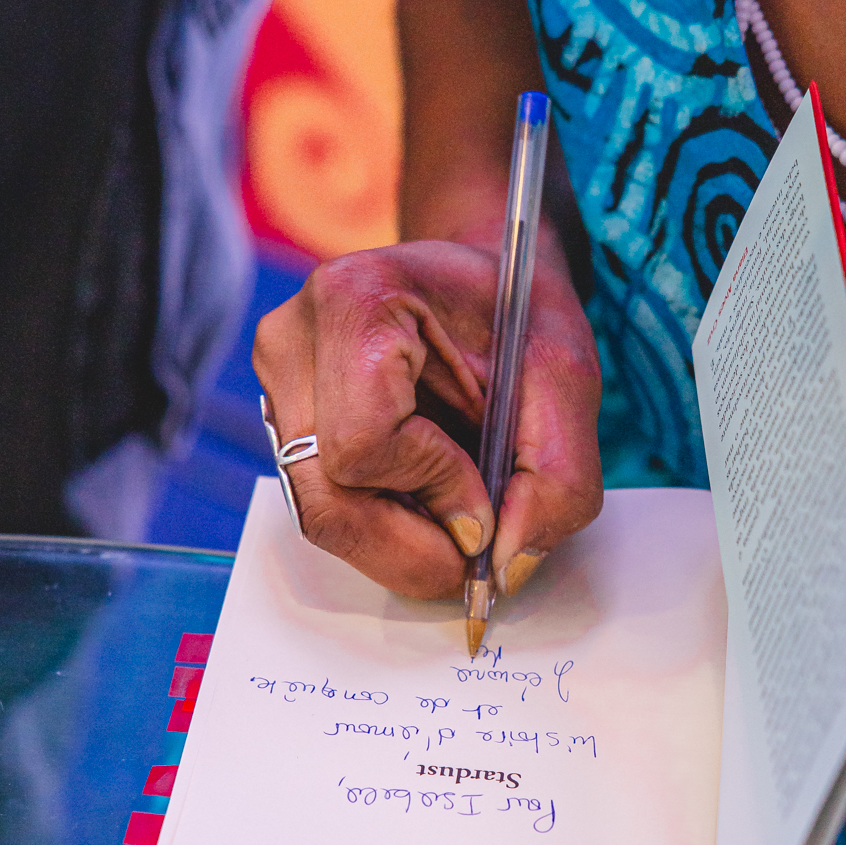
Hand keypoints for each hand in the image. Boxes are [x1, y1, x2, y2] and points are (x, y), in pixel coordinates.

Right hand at [252, 238, 603, 598]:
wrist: (484, 280)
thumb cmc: (517, 311)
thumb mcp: (567, 377)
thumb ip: (557, 476)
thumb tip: (506, 564)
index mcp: (355, 298)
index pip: (362, 442)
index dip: (432, 489)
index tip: (486, 500)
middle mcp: (293, 341)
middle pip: (326, 500)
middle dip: (413, 546)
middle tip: (477, 550)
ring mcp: (278, 386)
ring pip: (321, 516)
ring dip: (402, 542)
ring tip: (459, 515)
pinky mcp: (287, 424)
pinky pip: (324, 508)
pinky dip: (385, 528)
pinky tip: (428, 501)